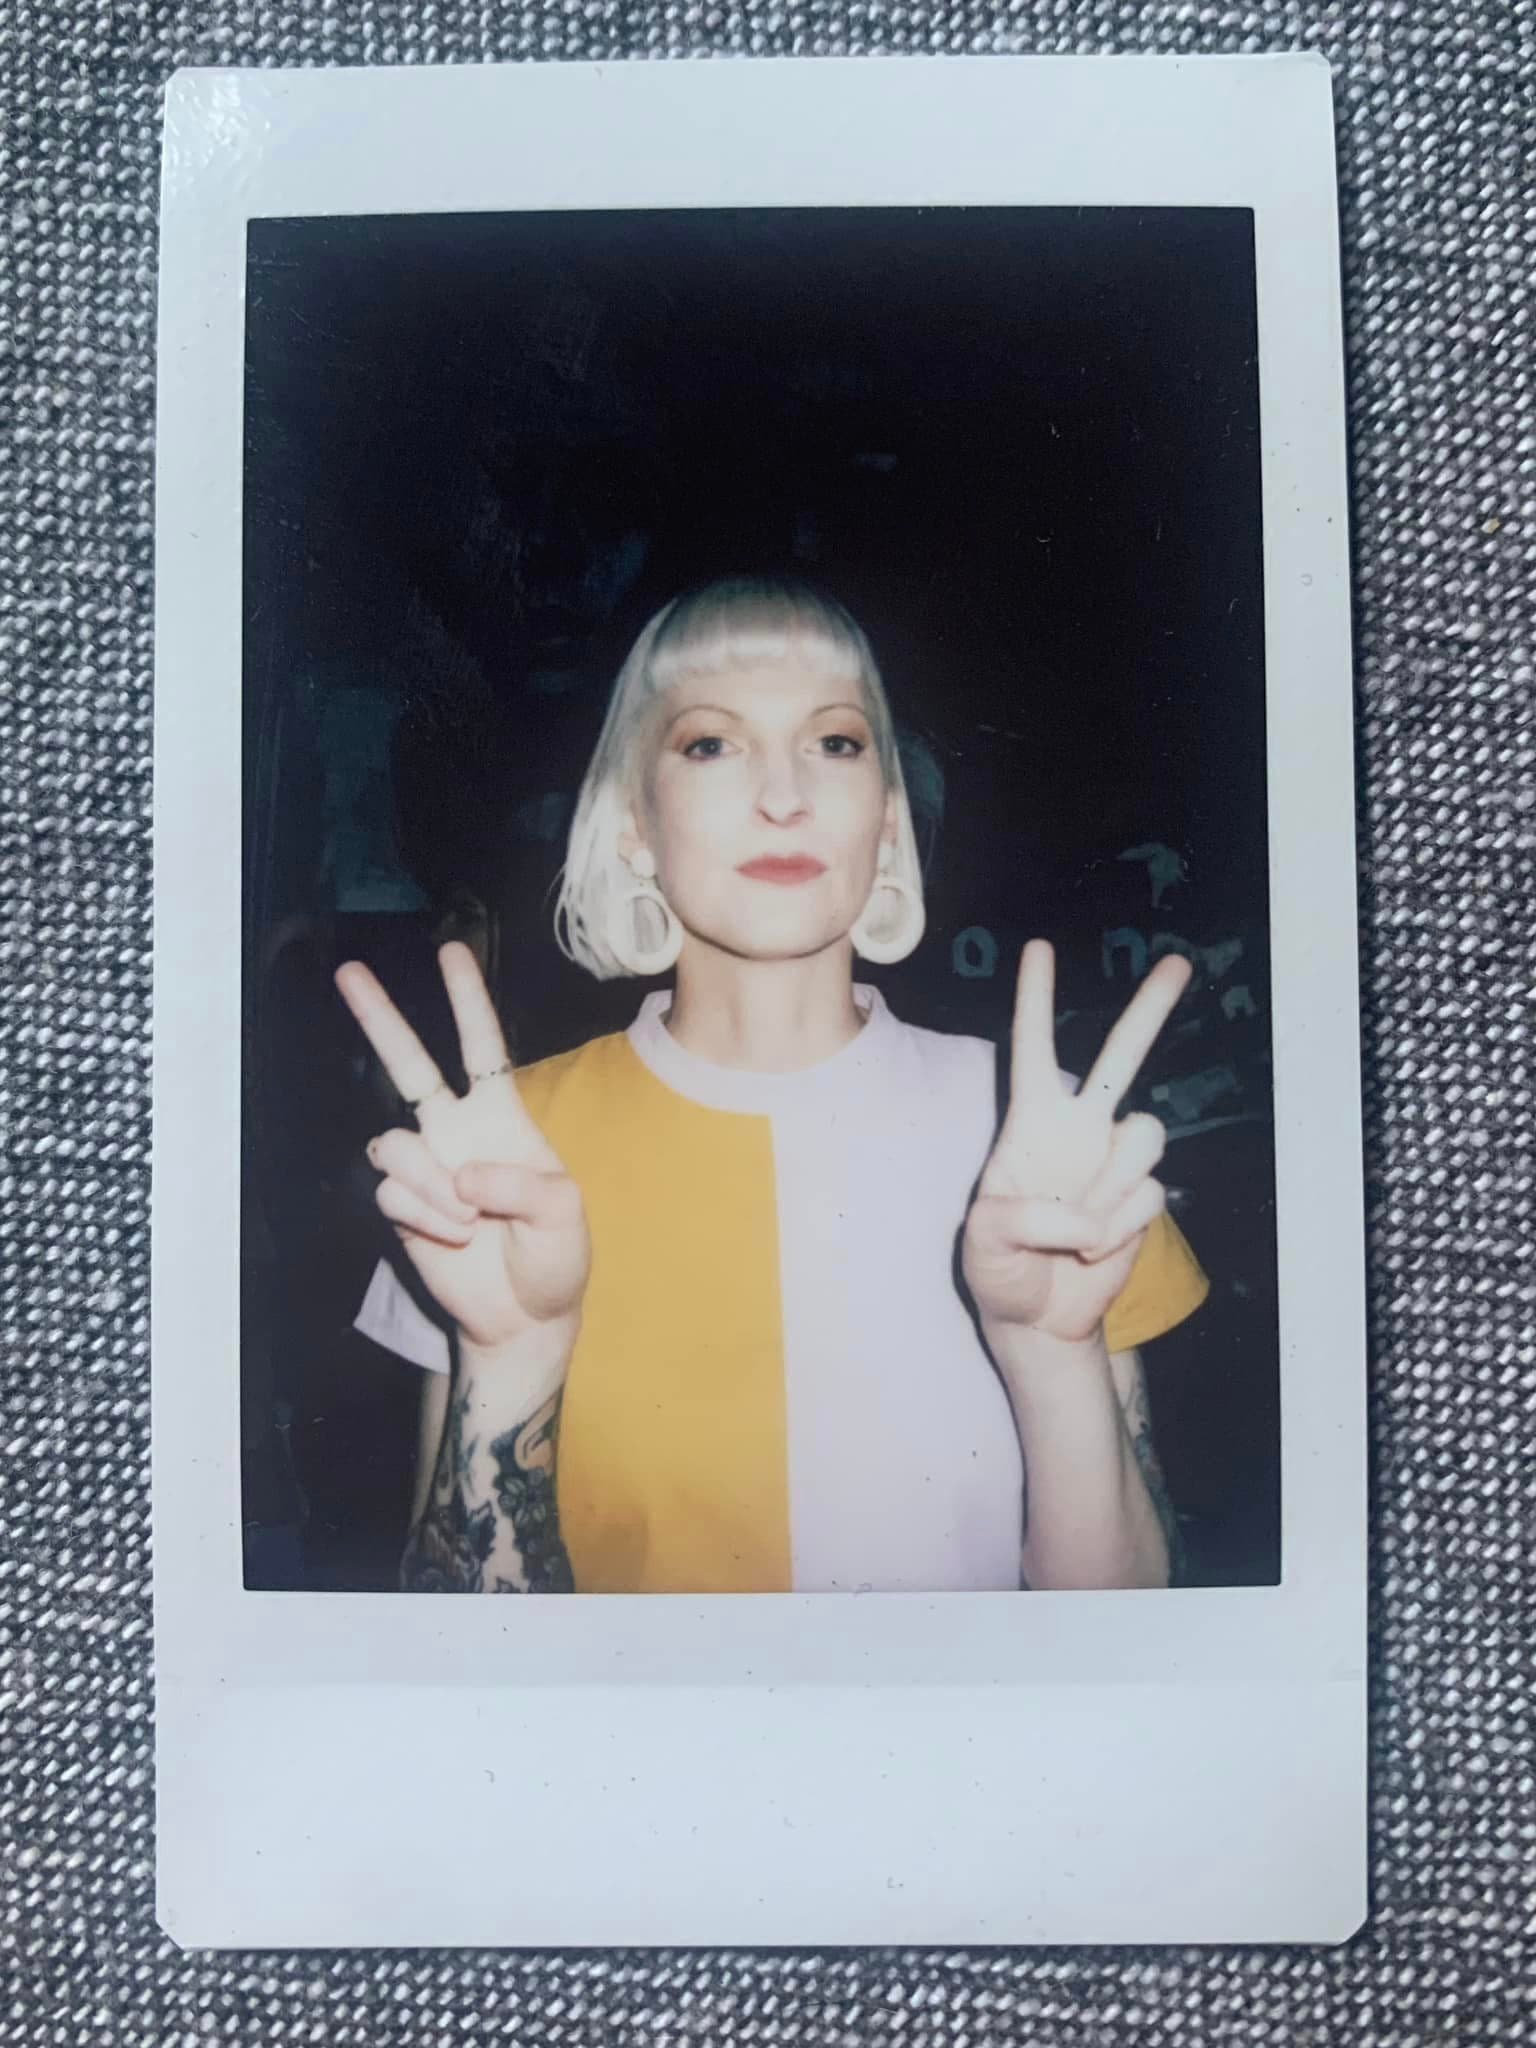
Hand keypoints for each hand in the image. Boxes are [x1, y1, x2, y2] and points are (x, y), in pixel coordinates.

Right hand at [334, 942, 590, 1352]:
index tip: (450, 952)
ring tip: (468, 1221)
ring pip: (393, 1144)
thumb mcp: (564, 1216)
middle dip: (379, 1018)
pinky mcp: (401, 1207)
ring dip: (430, 1186)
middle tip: (349, 973)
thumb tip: (463, 1173)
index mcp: (502, 1119)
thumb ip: (524, 1185)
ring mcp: (424, 1168)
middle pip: (408, 1064)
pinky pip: (391, 1193)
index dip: (467, 1001)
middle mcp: (456, 1132)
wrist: (524, 1315)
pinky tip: (453, 1237)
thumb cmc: (555, 1258)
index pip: (482, 1047)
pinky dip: (424, 1216)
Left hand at [961, 939, 1191, 1343]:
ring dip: (1113, 1185)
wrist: (1036, 1317)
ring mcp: (1115, 1162)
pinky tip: (1093, 1250)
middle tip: (1178, 963)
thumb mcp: (982, 1239)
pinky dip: (1117, 1228)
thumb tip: (1082, 1212)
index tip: (1041, 949)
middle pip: (1119, 1057)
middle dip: (1150, 1009)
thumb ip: (1022, 1217)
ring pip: (1146, 1133)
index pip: (1032, 1049)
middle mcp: (1079, 1129)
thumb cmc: (998, 1267)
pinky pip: (1149, 1194)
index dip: (1036, 1000)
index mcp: (1030, 1123)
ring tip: (1079, 1229)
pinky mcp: (1142, 1198)